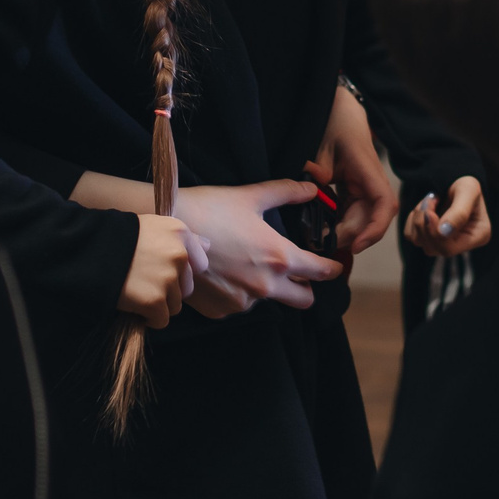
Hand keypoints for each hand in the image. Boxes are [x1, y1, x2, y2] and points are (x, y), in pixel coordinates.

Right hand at [116, 213, 203, 329]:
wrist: (86, 250)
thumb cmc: (116, 238)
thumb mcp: (152, 225)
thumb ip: (181, 237)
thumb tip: (208, 246)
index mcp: (179, 233)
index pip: (199, 264)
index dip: (180, 272)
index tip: (160, 270)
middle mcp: (178, 255)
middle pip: (185, 288)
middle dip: (167, 289)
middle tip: (142, 280)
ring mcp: (167, 279)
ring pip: (174, 305)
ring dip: (157, 304)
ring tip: (135, 291)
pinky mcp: (154, 301)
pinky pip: (161, 320)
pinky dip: (148, 318)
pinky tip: (133, 304)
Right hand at [170, 181, 343, 316]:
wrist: (164, 229)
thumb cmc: (209, 208)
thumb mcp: (251, 196)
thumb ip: (286, 192)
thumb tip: (311, 187)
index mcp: (279, 258)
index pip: (319, 272)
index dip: (331, 269)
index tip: (334, 267)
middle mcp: (265, 287)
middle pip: (303, 300)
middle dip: (305, 287)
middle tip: (298, 273)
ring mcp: (241, 302)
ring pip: (267, 300)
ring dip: (265, 287)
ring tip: (245, 262)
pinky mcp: (220, 311)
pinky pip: (239, 305)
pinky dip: (237, 292)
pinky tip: (224, 272)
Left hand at [313, 83, 398, 255]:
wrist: (335, 107)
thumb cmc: (330, 121)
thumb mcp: (318, 144)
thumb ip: (316, 168)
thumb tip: (315, 189)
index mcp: (367, 168)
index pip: (383, 204)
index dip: (374, 229)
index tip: (356, 245)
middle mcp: (371, 181)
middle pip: (370, 218)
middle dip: (350, 235)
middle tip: (321, 245)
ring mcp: (363, 186)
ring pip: (361, 218)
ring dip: (344, 232)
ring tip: (319, 240)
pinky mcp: (353, 189)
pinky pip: (352, 212)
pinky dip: (339, 224)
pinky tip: (322, 229)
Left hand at [403, 177, 491, 258]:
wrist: (455, 178)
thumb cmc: (465, 183)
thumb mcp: (468, 191)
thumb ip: (459, 212)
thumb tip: (443, 233)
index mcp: (477, 236)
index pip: (449, 248)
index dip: (434, 233)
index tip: (429, 211)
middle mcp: (461, 243)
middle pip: (433, 248)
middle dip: (424, 223)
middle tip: (429, 199)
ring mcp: (444, 242)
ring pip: (420, 242)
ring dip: (418, 218)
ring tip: (429, 200)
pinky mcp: (430, 237)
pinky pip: (412, 236)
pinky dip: (412, 220)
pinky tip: (424, 208)